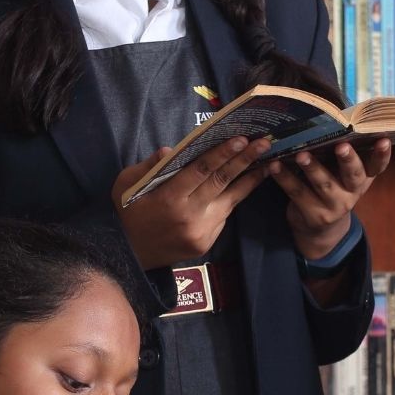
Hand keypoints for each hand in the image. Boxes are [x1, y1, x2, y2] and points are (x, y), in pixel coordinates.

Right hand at [114, 138, 270, 269]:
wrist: (129, 255)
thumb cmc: (127, 213)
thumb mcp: (126, 184)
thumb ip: (149, 166)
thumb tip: (171, 150)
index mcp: (168, 198)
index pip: (201, 171)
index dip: (222, 153)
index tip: (241, 139)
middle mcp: (189, 215)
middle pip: (221, 182)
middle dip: (245, 160)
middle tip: (264, 143)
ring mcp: (201, 231)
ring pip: (231, 200)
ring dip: (250, 179)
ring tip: (268, 162)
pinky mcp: (207, 242)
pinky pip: (224, 215)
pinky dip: (235, 197)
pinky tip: (248, 183)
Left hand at [269, 139, 390, 259]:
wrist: (318, 228)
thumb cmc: (330, 186)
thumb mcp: (340, 174)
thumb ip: (340, 154)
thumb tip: (329, 118)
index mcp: (363, 179)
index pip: (377, 166)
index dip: (382, 155)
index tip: (384, 140)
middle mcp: (353, 193)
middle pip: (353, 175)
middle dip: (348, 160)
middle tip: (341, 146)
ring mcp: (334, 207)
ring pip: (323, 184)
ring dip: (312, 167)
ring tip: (301, 154)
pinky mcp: (314, 215)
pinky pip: (298, 193)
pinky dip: (284, 178)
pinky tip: (274, 165)